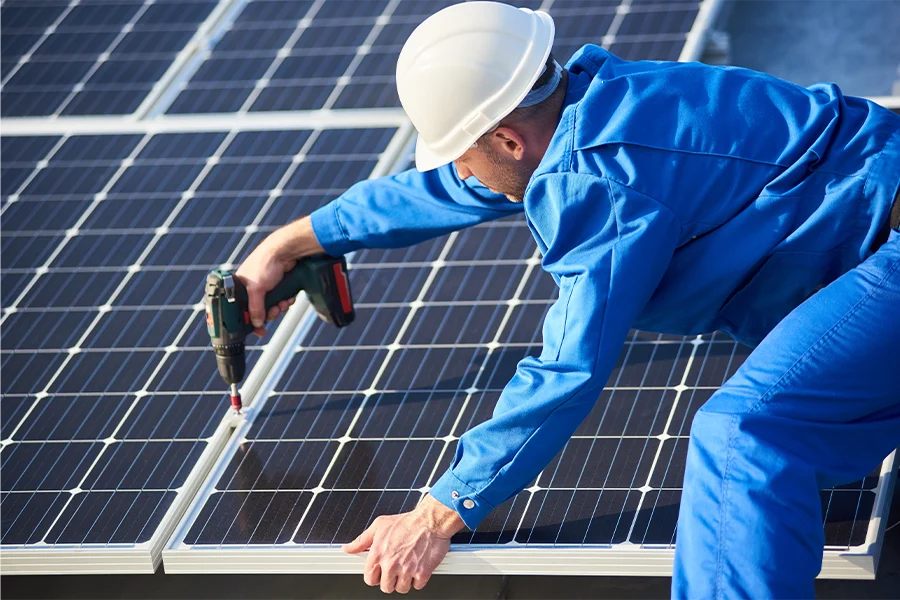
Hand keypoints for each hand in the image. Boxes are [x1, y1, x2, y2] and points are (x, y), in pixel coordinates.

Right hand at [235, 217, 322, 335]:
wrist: (286, 251)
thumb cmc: (265, 263)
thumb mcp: (256, 289)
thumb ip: (255, 308)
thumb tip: (256, 324)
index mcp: (239, 287)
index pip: (239, 309)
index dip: (247, 321)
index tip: (257, 330)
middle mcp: (251, 288)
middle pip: (258, 311)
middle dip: (268, 314)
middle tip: (274, 312)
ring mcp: (266, 287)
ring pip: (271, 307)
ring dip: (279, 308)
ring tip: (283, 302)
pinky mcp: (278, 286)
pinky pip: (281, 301)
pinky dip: (285, 301)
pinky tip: (288, 298)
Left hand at [342, 495, 464, 593]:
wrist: (430, 520)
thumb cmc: (407, 522)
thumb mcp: (379, 525)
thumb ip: (361, 540)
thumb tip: (348, 548)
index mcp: (378, 554)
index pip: (369, 579)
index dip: (375, 576)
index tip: (380, 572)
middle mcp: (391, 564)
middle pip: (386, 587)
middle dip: (391, 579)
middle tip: (396, 568)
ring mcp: (406, 570)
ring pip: (401, 589)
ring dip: (404, 581)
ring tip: (407, 566)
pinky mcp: (422, 573)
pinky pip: (417, 586)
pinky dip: (418, 579)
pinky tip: (418, 566)